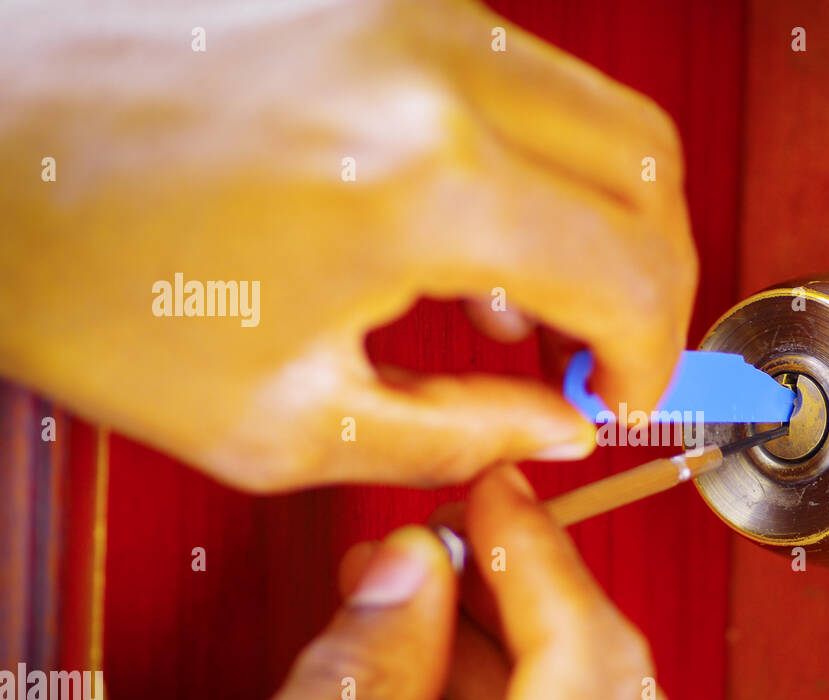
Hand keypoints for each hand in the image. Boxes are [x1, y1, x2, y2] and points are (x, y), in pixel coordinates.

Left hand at [0, 0, 696, 490]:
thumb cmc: (80, 269)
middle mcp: (431, 64)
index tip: (625, 395)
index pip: (631, 268)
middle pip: (648, 166)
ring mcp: (407, 7)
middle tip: (607, 350)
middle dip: (654, 277)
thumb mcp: (279, 419)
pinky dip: (535, 161)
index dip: (655, 353)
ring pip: (596, 109)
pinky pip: (518, 76)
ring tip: (526, 303)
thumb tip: (554, 427)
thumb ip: (453, 435)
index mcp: (417, 179)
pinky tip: (472, 229)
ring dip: (599, 214)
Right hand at [108, 465, 672, 699]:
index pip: (588, 659)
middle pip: (608, 699)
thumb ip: (348, 683)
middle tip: (468, 538)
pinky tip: (420, 697)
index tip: (500, 494)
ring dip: (510, 667)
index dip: (543, 554)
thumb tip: (408, 572)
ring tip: (426, 605)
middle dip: (531, 601)